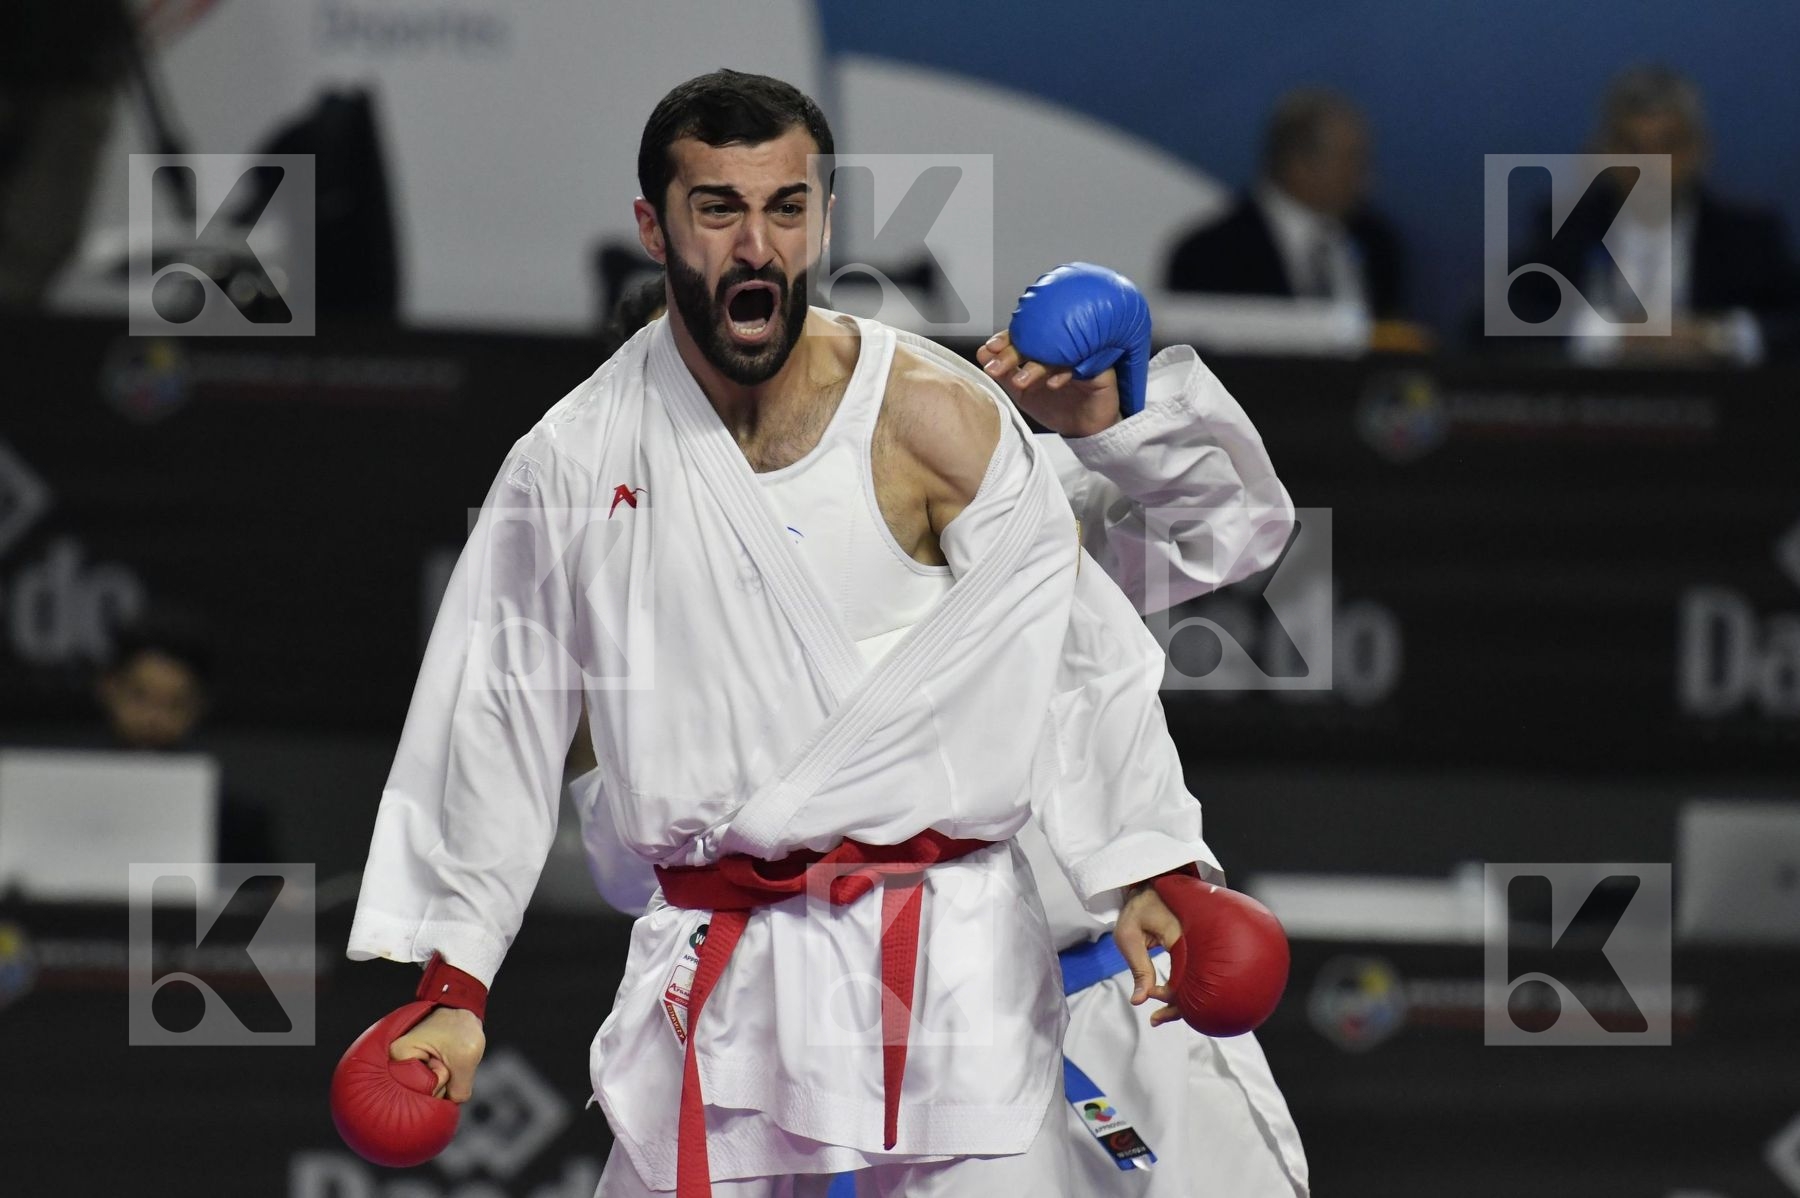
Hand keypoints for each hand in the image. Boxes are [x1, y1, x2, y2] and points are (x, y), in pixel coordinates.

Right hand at [390, 1005, 485, 1101]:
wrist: (462, 1013)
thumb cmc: (461, 1029)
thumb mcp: (466, 1057)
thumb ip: (460, 1090)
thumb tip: (449, 1109)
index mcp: (399, 1056)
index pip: (424, 1089)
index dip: (442, 1075)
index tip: (442, 1055)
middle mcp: (396, 1067)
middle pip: (428, 1095)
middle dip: (445, 1078)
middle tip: (445, 1055)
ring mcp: (406, 1071)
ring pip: (434, 1094)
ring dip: (448, 1078)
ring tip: (446, 1057)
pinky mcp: (417, 1073)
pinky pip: (437, 1089)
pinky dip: (447, 1079)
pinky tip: (445, 1063)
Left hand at [978, 328, 1121, 438]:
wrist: (1084, 429)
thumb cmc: (1056, 407)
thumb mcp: (1022, 393)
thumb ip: (1004, 374)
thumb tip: (983, 354)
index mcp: (1042, 349)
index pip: (1023, 334)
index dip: (1005, 339)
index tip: (990, 348)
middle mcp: (1061, 347)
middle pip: (1037, 340)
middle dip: (1013, 353)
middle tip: (998, 368)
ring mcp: (1081, 355)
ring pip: (1057, 351)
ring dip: (1036, 365)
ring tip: (1020, 382)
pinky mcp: (1099, 368)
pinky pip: (1081, 364)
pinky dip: (1064, 374)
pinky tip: (1052, 384)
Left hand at [1113, 882, 1186, 1027]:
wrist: (1152, 887)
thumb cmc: (1138, 908)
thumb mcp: (1129, 935)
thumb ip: (1138, 968)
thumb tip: (1140, 1000)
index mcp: (1181, 937)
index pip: (1184, 978)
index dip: (1169, 994)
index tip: (1150, 994)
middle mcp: (1198, 943)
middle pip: (1197, 985)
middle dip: (1178, 1008)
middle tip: (1155, 1020)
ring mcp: (1201, 946)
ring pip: (1199, 982)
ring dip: (1182, 1002)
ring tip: (1159, 1017)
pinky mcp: (1199, 949)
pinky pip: (1196, 973)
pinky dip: (1184, 988)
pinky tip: (1168, 999)